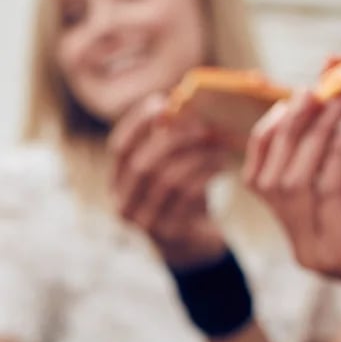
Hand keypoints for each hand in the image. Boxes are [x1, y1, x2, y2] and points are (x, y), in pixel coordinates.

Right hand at [108, 95, 231, 266]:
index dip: (138, 123)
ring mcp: (144, 222)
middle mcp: (123, 203)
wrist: (193, 243)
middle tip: (202, 124)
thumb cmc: (184, 194)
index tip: (163, 102)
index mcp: (118, 182)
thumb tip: (191, 98)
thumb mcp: (172, 166)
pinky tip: (222, 165)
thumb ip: (172, 138)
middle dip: (173, 138)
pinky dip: (206, 174)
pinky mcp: (169, 232)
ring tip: (218, 145)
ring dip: (195, 156)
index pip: (119, 147)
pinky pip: (187, 197)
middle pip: (142, 163)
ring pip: (166, 179)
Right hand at [244, 92, 340, 321]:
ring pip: (291, 184)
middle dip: (288, 129)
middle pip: (268, 179)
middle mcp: (300, 244)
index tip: (294, 97)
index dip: (268, 136)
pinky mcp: (340, 256)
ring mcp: (316, 253)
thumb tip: (324, 96)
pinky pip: (327, 193)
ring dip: (313, 135)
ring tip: (339, 102)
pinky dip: (336, 153)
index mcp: (301, 228)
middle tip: (315, 91)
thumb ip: (338, 153)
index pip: (259, 180)